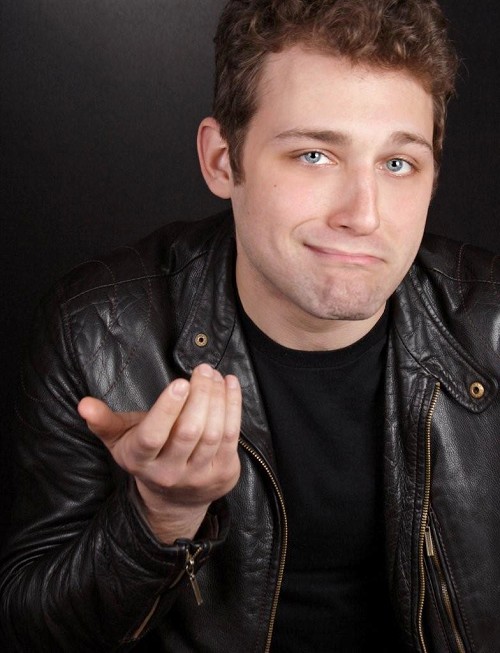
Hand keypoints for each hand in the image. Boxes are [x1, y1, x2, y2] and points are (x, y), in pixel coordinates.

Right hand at [78, 364, 241, 541]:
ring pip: (214, 433)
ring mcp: (199, 475)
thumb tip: (83, 404)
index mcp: (141, 460)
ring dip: (218, 398)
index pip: (154, 435)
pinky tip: (230, 385)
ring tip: (214, 374)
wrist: (174, 499)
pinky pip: (232, 436)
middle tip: (202, 370)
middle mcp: (170, 472)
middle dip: (200, 396)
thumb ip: (104, 421)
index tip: (180, 382)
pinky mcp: (223, 473)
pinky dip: (234, 406)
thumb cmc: (147, 456)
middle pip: (190, 431)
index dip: (168, 408)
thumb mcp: (121, 440)